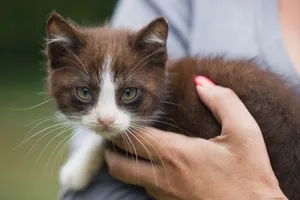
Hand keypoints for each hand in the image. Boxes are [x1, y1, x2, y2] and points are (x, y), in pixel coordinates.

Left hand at [105, 76, 286, 199]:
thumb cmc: (250, 177)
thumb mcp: (244, 133)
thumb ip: (223, 102)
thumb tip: (202, 83)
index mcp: (175, 155)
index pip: (134, 138)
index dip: (122, 125)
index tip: (121, 116)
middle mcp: (162, 178)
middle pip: (117, 164)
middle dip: (111, 148)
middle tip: (118, 134)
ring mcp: (163, 195)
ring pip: (129, 178)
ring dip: (125, 162)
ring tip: (134, 146)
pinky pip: (145, 188)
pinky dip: (140, 174)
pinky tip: (156, 163)